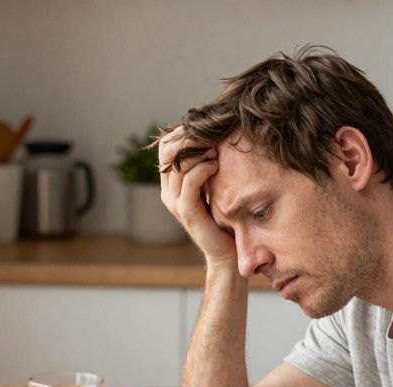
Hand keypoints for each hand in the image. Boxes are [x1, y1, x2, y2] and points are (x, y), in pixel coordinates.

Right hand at [157, 129, 236, 264]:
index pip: (165, 147)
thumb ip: (208, 166)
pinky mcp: (186, 212)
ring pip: (177, 164)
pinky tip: (216, 164)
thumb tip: (217, 136)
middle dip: (189, 137)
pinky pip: (188, 182)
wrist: (227, 252)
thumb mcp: (215, 186)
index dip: (183, 133)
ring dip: (198, 151)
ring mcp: (174, 202)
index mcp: (171, 184)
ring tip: (216, 150)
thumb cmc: (225, 218)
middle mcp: (168, 192)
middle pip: (167, 151)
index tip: (206, 128)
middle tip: (211, 134)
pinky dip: (202, 168)